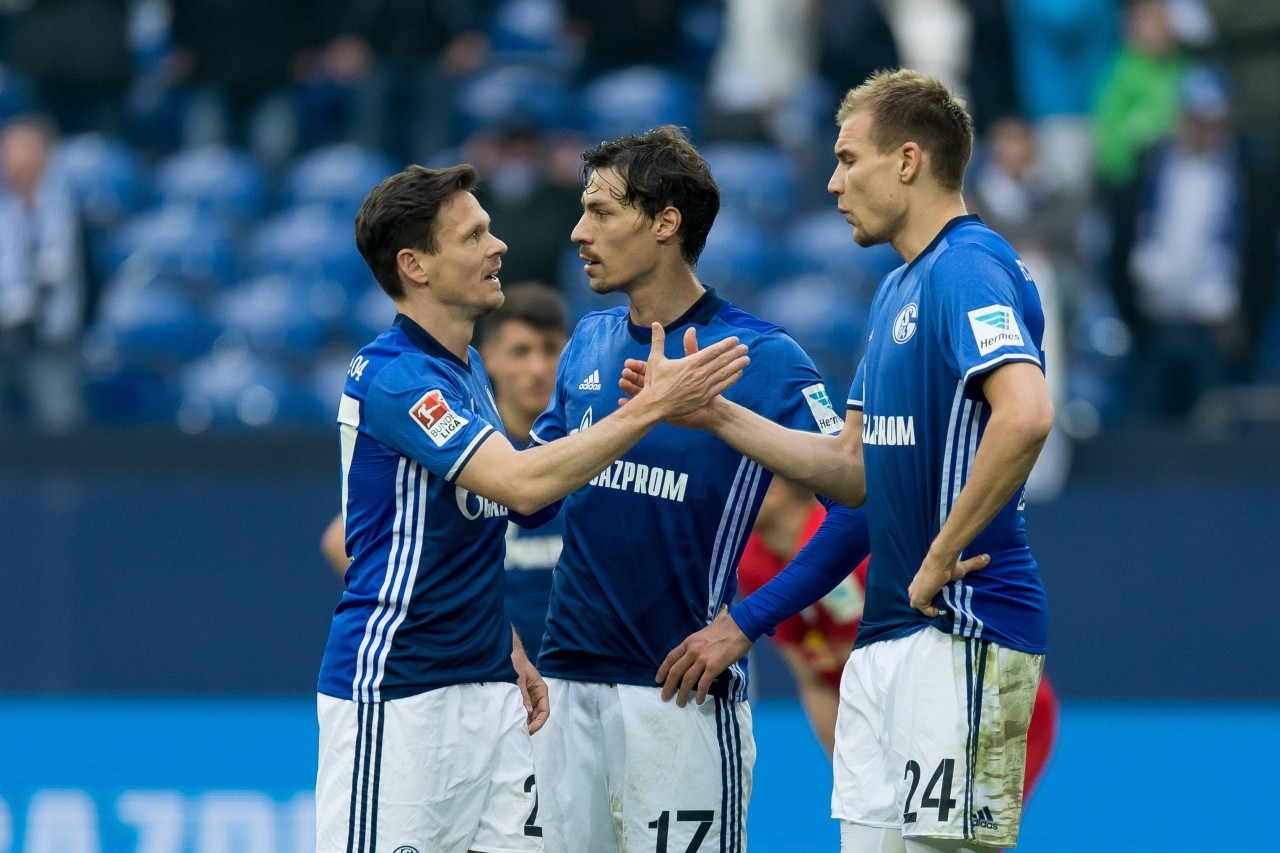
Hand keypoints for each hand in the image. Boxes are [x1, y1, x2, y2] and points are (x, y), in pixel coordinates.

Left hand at [512, 644, 549, 733]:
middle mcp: (538, 696)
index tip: (531, 729)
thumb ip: (523, 695)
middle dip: (533, 725)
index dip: (539, 722)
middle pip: (539, 715)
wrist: (512, 656)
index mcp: (542, 691)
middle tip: (523, 733)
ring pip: (532, 714)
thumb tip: (527, 712)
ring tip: (519, 730)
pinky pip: (525, 709)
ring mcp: (531, 697)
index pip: (545, 711)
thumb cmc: (518, 666)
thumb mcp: (520, 680)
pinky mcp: (523, 697)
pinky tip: (516, 722)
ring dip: (527, 722)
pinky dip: (522, 716)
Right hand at [621, 325, 745, 424]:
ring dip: (737, 365)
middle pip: (721, 361)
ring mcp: (703, 387)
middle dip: (735, 353)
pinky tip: (738, 374)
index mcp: (690, 363)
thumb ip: (658, 340)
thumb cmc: (654, 382)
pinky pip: (722, 387)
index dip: (725, 344)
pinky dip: (731, 379)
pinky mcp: (704, 398)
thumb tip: (655, 323)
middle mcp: (699, 374)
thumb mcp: (655, 359)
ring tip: (746, 359)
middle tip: (745, 347)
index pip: (712, 351)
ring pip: (724, 373)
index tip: (735, 340)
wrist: (654, 406)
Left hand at [655, 607, 752, 706]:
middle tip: (665, 697)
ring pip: (687, 680)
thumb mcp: (710, 626)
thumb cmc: (728, 625)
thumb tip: (720, 611)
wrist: (741, 626)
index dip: (663, 670)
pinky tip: (699, 701)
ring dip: (682, 694)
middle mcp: (692, 651)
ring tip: (680, 703)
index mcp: (689, 642)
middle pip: (675, 671)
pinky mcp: (714, 666)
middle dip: (668, 686)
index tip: (658, 680)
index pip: (671, 657)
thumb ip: (708, 628)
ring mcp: (702, 659)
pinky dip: (700, 694)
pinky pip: (704, 684)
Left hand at [907, 551, 989, 616]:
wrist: (939, 563)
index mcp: (921, 582)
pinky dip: (933, 612)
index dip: (932, 599)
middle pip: (922, 603)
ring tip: (945, 606)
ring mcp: (915, 595)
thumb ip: (973, 564)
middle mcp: (916, 588)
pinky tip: (942, 606)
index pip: (924, 595)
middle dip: (933, 605)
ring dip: (933, 609)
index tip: (945, 601)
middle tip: (947, 605)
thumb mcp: (961, 569)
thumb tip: (987, 557)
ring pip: (923, 608)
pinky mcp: (917, 600)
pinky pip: (926, 611)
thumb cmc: (947, 565)